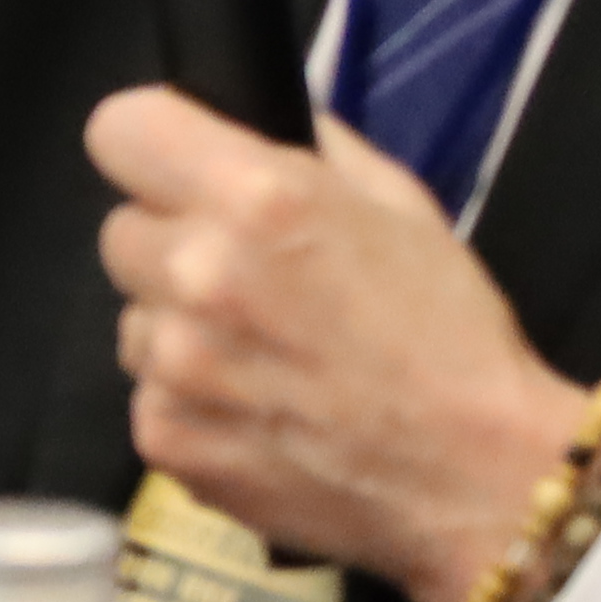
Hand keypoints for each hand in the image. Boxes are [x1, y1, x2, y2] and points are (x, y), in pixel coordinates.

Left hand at [87, 84, 578, 601]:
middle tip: (247, 280)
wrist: (480, 479)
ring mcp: (172, 366)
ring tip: (264, 358)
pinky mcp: (164, 439)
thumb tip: (256, 122)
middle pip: (122, 231)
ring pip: (133, 318)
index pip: (120, 129)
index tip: (178, 170)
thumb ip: (314, 151)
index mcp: (253, 198)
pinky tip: (260, 415)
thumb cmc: (453, 336)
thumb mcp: (401, 207)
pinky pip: (149, 396)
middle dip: (173, 245)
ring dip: (179, 329)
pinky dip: (190, 403)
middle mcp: (196, 274)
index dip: (151, 146)